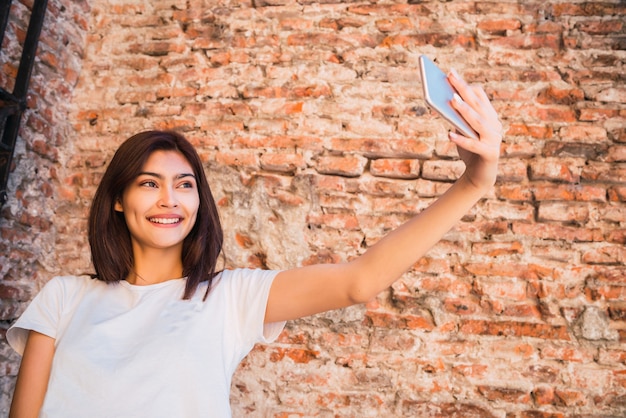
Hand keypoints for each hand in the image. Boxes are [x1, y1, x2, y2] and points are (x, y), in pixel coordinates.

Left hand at [447, 69, 502, 191]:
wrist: (479, 177)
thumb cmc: (469, 151)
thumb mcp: (462, 132)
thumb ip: (457, 118)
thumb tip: (443, 102)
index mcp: (490, 117)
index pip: (480, 96)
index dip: (465, 85)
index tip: (451, 74)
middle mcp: (495, 125)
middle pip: (477, 105)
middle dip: (463, 89)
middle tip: (450, 77)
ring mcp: (495, 139)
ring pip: (478, 122)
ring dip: (465, 110)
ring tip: (451, 100)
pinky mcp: (490, 154)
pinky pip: (474, 145)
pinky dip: (462, 140)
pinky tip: (449, 134)